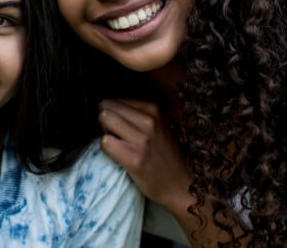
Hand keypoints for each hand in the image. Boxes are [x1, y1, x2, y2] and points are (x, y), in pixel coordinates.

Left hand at [98, 98, 193, 212]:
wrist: (181, 185)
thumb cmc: (164, 155)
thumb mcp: (158, 125)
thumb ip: (137, 113)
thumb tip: (106, 105)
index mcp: (153, 109)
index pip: (114, 100)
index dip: (112, 113)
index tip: (121, 126)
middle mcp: (149, 121)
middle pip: (106, 107)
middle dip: (105, 120)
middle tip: (116, 135)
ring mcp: (142, 140)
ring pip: (104, 119)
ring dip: (106, 132)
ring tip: (118, 144)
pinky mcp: (134, 159)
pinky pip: (105, 142)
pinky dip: (107, 148)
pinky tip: (119, 156)